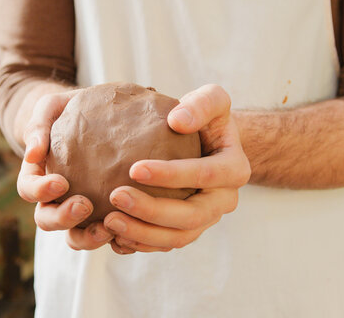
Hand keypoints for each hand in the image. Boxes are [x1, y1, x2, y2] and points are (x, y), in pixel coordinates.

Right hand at [17, 89, 113, 249]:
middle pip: (47, 220)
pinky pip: (107, 236)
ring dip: (88, 238)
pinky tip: (131, 233)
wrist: (94, 114)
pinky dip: (115, 240)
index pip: (29, 190)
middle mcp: (55, 198)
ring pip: (75, 236)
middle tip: (84, 205)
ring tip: (108, 228)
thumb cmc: (68, 110)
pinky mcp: (105, 215)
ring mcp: (79, 210)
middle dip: (63, 218)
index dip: (40, 191)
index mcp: (38, 175)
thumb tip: (32, 154)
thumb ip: (38, 126)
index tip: (60, 182)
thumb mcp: (50, 108)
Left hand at [104, 84, 250, 253]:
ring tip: (109, 221)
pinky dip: (140, 244)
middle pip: (191, 216)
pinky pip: (165, 244)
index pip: (204, 176)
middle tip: (116, 197)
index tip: (134, 169)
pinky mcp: (187, 230)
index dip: (171, 175)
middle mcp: (224, 201)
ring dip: (142, 233)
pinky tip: (114, 236)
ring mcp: (206, 220)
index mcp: (234, 169)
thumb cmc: (203, 117)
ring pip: (177, 237)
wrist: (204, 142)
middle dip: (152, 210)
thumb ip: (202, 103)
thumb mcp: (211, 99)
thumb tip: (178, 120)